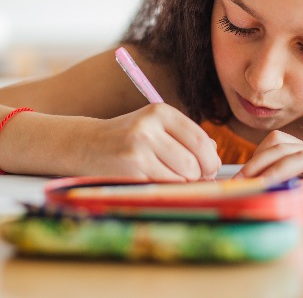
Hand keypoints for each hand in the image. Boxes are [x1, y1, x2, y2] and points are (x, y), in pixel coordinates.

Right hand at [81, 103, 220, 180]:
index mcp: (160, 112)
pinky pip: (163, 188)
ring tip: (168, 178)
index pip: (201, 139)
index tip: (208, 168)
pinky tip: (153, 182)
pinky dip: (165, 190)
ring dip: (180, 184)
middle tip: (191, 178)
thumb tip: (215, 155)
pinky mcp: (130, 171)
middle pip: (194, 162)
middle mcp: (149, 127)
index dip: (211, 159)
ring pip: (181, 178)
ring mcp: (138, 149)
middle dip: (198, 176)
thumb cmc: (128, 138)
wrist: (86, 145)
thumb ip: (186, 136)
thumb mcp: (156, 126)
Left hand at [235, 129, 302, 189]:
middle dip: (256, 164)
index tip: (237, 174)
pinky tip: (302, 190)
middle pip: (280, 150)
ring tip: (259, 184)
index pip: (275, 145)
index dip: (254, 157)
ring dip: (276, 172)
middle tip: (238, 182)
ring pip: (301, 160)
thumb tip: (283, 184)